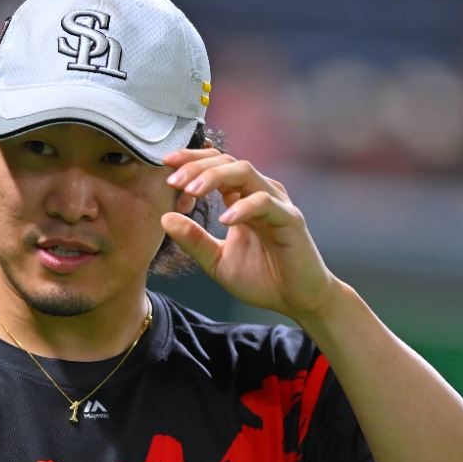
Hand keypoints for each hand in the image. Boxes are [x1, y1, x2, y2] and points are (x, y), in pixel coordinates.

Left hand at [161, 148, 337, 321]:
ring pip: (245, 172)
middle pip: (227, 162)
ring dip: (215, 177)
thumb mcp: (217, 261)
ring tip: (191, 191)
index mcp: (242, 198)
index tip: (165, 166)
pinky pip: (266, 203)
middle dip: (196, 166)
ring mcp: (276, 203)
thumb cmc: (263, 278)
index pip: (215, 165)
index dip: (190, 161)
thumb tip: (165, 218)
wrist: (297, 300)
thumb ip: (193, 240)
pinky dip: (243, 207)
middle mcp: (259, 193)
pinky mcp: (290, 219)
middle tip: (172, 180)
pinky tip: (224, 220)